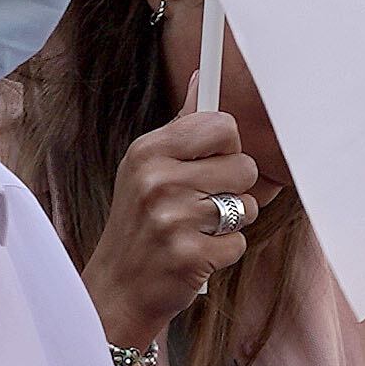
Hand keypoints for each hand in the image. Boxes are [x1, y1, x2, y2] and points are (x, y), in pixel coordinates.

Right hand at [85, 110, 257, 352]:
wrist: (118, 288)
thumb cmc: (140, 224)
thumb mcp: (147, 168)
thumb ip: (181, 126)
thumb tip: (202, 78)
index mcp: (148, 151)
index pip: (222, 125)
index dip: (227, 147)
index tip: (214, 161)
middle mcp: (158, 180)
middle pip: (244, 165)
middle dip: (234, 188)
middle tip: (203, 203)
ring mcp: (173, 218)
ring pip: (246, 206)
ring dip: (230, 222)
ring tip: (197, 229)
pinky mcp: (189, 255)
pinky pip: (239, 243)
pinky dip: (224, 252)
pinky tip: (196, 254)